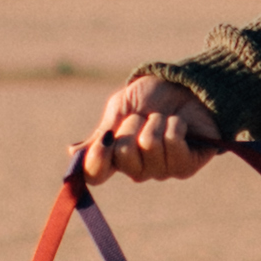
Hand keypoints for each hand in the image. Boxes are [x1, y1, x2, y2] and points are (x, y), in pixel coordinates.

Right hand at [82, 70, 225, 183]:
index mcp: (114, 157)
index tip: (105, 137)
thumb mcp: (120, 109)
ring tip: (163, 118)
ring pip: (148, 145)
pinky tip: (181, 124)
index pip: (95, 174)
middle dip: (133, 124)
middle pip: (123, 154)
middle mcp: (136, 169)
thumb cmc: (152, 97)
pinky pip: (172, 143)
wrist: (187, 86)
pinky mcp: (185, 166)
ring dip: (156, 121)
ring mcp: (160, 170)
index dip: (97, 158)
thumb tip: (73, 154)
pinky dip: (174, 124)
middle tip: (144, 116)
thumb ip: (101, 133)